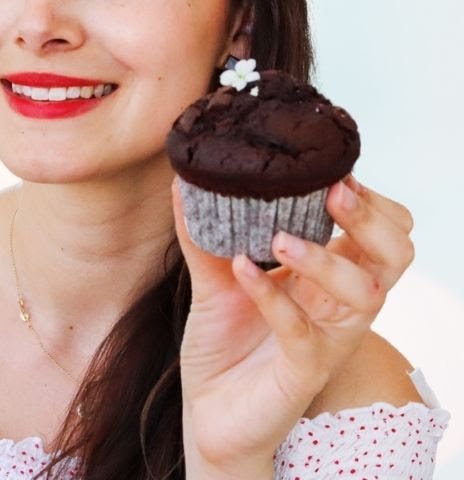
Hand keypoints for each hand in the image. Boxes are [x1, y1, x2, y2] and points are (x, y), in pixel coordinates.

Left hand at [173, 176, 413, 478]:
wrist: (207, 411)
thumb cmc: (225, 343)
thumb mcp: (214, 279)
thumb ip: (204, 232)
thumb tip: (186, 177)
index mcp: (332, 278)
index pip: (384, 232)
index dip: (372, 200)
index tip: (334, 169)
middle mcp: (341, 306)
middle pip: (396, 256)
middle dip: (372, 218)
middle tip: (334, 191)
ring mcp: (329, 340)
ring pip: (365, 294)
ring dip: (326, 259)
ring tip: (278, 238)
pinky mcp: (303, 372)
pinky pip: (303, 332)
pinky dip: (272, 296)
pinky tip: (240, 270)